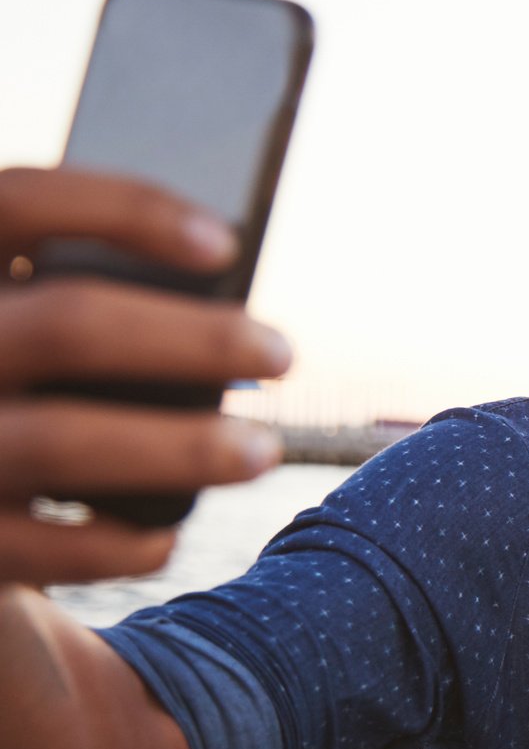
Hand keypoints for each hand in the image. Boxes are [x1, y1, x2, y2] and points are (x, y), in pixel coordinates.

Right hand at [0, 166, 289, 584]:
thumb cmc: (1, 390)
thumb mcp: (15, 324)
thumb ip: (66, 305)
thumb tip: (213, 277)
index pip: (17, 199)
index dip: (122, 208)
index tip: (223, 243)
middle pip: (66, 325)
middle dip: (193, 340)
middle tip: (281, 353)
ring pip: (60, 442)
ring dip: (179, 448)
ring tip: (260, 451)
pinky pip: (35, 549)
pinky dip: (113, 546)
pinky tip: (163, 540)